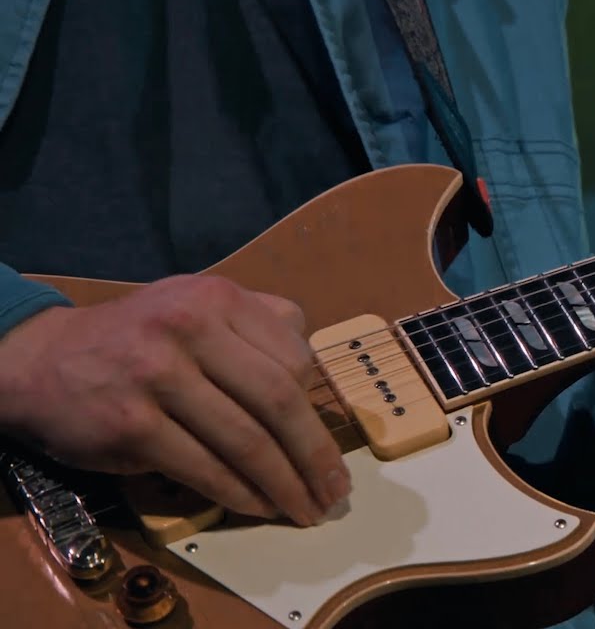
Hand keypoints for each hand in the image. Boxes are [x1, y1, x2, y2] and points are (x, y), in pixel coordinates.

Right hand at [0, 275, 348, 525]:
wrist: (44, 359)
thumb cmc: (140, 339)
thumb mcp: (197, 306)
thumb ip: (257, 325)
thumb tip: (318, 375)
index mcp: (217, 300)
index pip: (294, 358)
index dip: (320, 408)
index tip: (331, 443)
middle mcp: (190, 329)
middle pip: (280, 401)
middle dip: (316, 454)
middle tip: (335, 490)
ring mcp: (158, 377)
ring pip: (246, 441)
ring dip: (284, 485)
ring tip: (304, 508)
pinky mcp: (132, 425)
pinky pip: (204, 468)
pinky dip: (240, 495)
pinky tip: (259, 506)